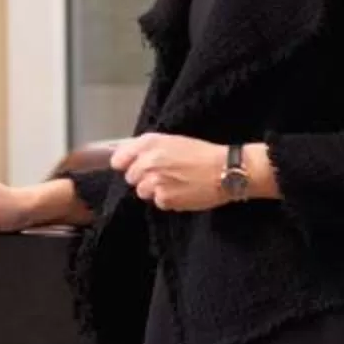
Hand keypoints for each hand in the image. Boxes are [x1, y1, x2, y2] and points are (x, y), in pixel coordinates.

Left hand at [108, 133, 234, 212]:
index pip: (119, 159)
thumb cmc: (202, 154)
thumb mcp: (172, 141)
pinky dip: (168, 200)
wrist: (224, 170)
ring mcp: (154, 181)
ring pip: (142, 192)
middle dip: (143, 178)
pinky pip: (158, 202)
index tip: (134, 167)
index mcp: (149, 143)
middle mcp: (148, 161)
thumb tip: (127, 158)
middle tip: (164, 174)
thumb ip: (147, 148)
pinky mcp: (164, 199)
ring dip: (155, 190)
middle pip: (130, 178)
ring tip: (175, 183)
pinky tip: (182, 191)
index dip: (127, 164)